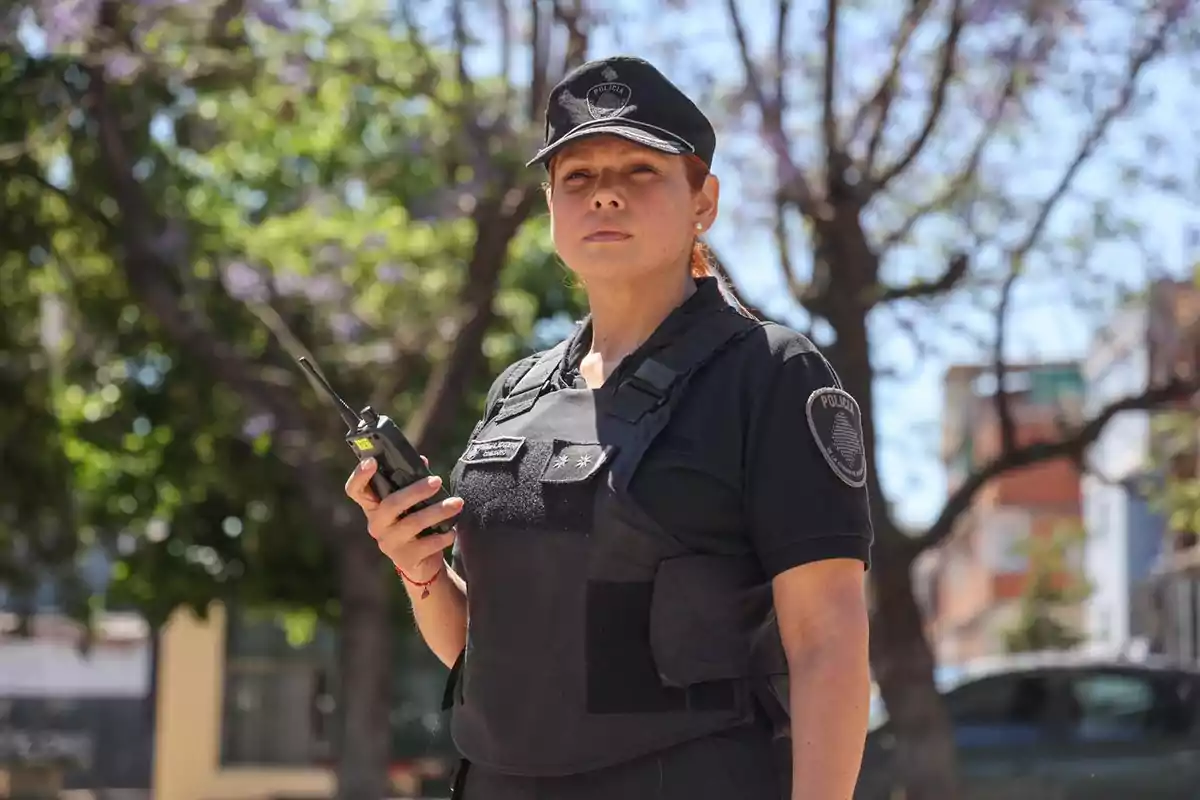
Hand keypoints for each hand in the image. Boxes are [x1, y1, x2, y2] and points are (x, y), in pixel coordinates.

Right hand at [344, 457, 461, 582]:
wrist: (422, 564)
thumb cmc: (414, 523)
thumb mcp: (411, 503)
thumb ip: (412, 481)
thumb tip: (422, 461)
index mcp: (373, 507)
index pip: (356, 490)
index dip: (359, 476)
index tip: (371, 461)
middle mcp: (376, 524)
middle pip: (391, 504)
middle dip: (416, 491)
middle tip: (437, 480)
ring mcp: (389, 543)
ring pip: (413, 523)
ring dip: (438, 511)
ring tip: (457, 503)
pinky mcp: (405, 559)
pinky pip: (426, 544)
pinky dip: (443, 536)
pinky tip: (452, 531)